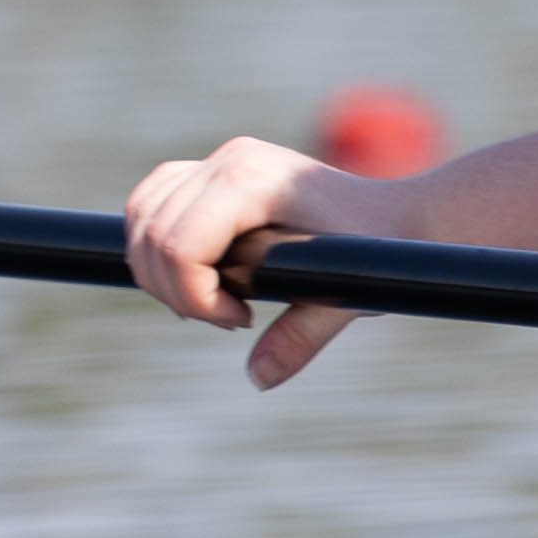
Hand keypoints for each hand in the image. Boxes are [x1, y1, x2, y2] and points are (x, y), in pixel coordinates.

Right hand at [119, 138, 416, 386]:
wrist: (396, 215)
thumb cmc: (381, 250)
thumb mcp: (350, 295)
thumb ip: (303, 335)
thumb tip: (259, 376)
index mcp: (253, 179)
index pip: (180, 246)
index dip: (196, 297)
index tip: (244, 320)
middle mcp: (227, 161)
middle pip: (152, 236)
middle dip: (178, 293)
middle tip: (233, 317)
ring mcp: (216, 162)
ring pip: (141, 218)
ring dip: (162, 274)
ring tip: (217, 301)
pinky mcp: (211, 172)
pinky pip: (151, 206)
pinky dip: (157, 248)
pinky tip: (203, 278)